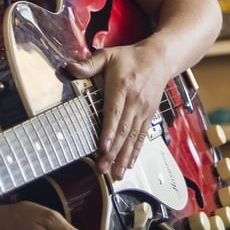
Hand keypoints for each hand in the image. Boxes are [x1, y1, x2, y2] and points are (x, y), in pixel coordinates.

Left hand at [66, 42, 169, 179]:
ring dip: (124, 157)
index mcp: (122, 87)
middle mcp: (134, 101)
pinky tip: (129, 164)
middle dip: (113, 152)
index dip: (109, 131)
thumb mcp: (108, 55)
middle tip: (103, 169)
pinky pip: (141, 136)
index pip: (114, 112)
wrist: (159, 59)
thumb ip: (89, 64)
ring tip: (116, 174)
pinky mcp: (149, 116)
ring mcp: (143, 110)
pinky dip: (135, 152)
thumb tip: (70, 68)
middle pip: (123, 130)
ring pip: (133, 137)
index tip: (103, 147)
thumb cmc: (130, 58)